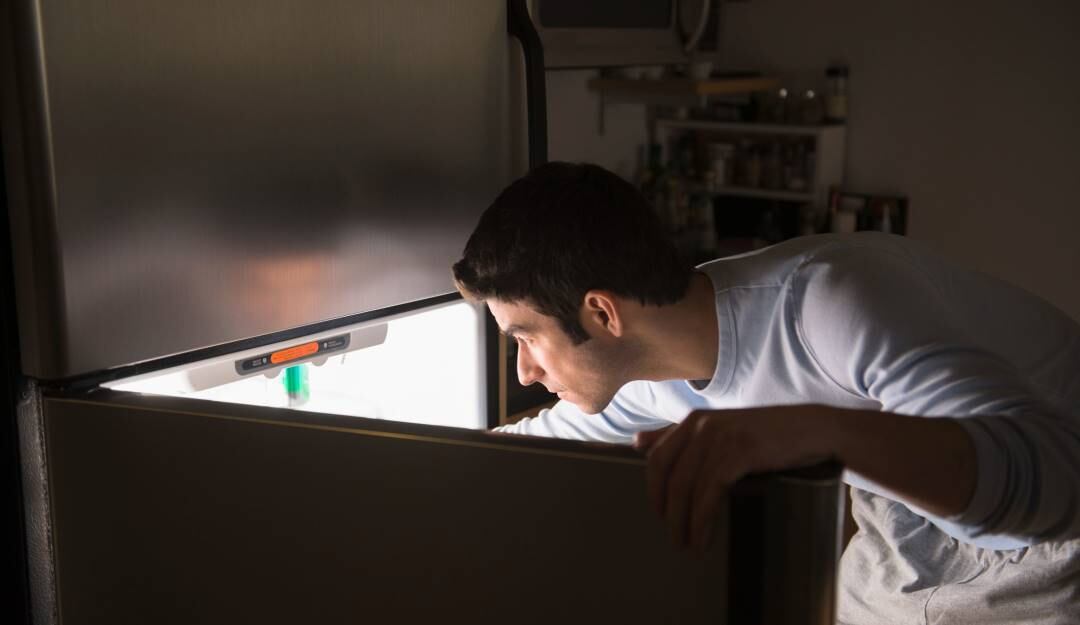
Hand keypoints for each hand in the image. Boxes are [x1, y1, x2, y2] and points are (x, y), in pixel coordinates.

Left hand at [633, 405, 837, 550]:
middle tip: (673, 537)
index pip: (657, 458)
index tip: (660, 516)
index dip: (653, 490)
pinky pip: (709, 492)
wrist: (814, 430)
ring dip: (683, 522)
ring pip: (686, 486)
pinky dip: (702, 520)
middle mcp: (702, 424)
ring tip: (687, 546)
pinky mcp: (739, 451)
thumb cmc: (767, 436)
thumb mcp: (720, 431)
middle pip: (667, 474)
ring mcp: (720, 436)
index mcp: (694, 420)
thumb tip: (637, 443)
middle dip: (666, 511)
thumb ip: (679, 436)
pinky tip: (703, 539)